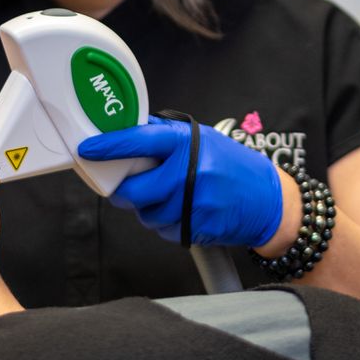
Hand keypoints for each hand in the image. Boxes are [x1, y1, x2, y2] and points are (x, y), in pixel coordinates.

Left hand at [77, 116, 284, 248]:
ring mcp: (194, 201)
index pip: (140, 140)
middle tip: (123, 188)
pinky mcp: (197, 226)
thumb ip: (167, 137)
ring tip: (170, 199)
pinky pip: (165, 230)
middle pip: (135, 189)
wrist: (270, 200)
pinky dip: (167, 225)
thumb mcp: (205, 141)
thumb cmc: (234, 167)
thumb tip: (129, 128)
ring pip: (147, 214)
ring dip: (149, 210)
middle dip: (123, 192)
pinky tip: (183, 213)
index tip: (89, 148)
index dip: (110, 145)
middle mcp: (189, 171)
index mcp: (188, 144)